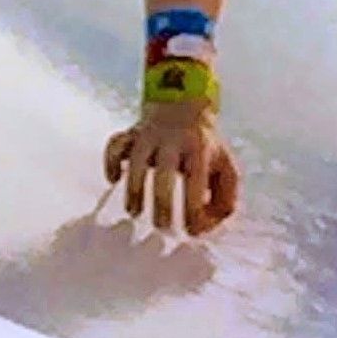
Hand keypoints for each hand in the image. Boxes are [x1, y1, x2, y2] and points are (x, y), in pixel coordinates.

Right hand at [103, 102, 239, 235]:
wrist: (184, 107)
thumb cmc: (205, 149)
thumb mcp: (226, 170)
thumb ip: (224, 201)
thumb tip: (204, 226)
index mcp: (199, 149)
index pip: (196, 183)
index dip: (194, 211)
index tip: (190, 230)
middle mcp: (173, 140)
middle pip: (165, 173)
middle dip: (163, 205)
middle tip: (163, 227)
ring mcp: (149, 135)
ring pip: (136, 160)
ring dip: (134, 190)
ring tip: (134, 212)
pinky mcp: (131, 134)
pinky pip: (114, 146)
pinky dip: (110, 164)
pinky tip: (114, 180)